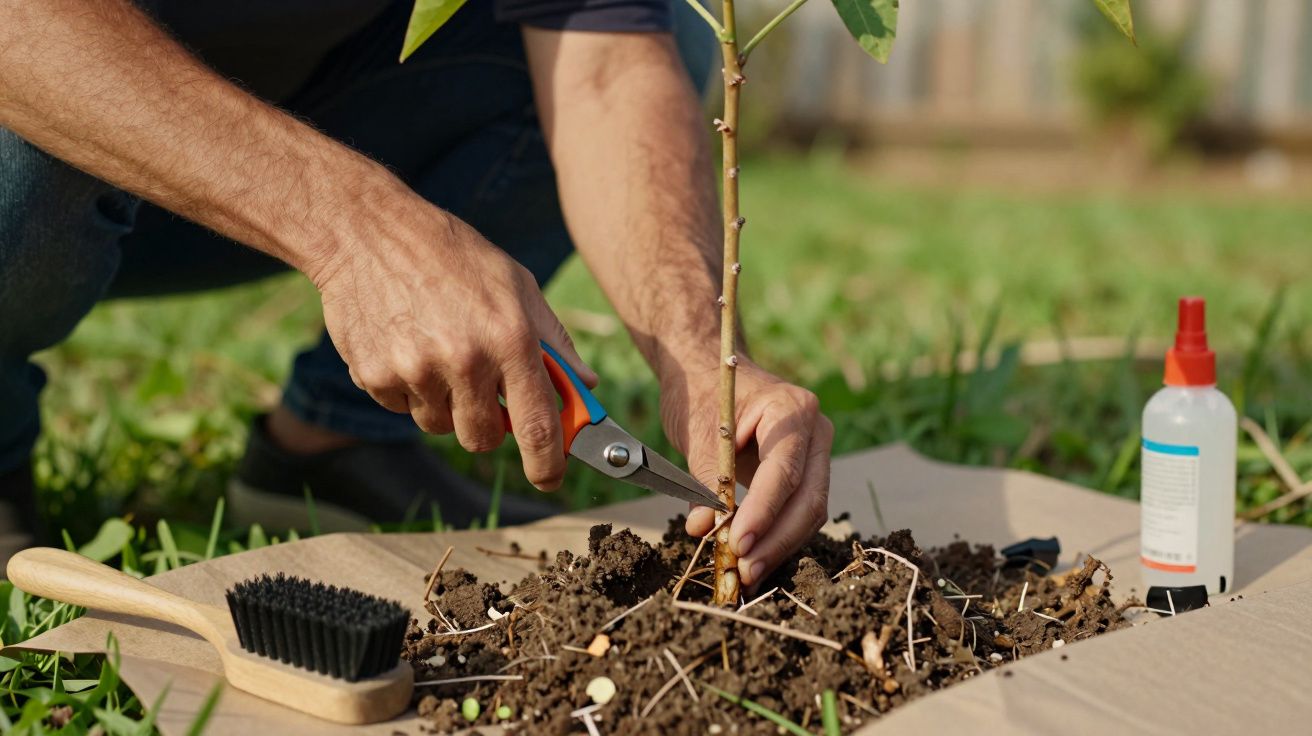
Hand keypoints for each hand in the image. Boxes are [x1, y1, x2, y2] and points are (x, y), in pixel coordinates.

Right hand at [309, 201, 595, 489]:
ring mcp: (415, 370)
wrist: (368, 232)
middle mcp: (465, 360)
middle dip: (487, 426)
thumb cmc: (453, 256)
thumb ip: (553, 342)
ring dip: (443, 404)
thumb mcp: (517, 285)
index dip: (547, 464)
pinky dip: (407, 388)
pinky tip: (405, 343)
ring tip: (437, 350)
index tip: (550, 477)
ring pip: (439, 425)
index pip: (538, 427)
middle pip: (483, 439)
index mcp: (510, 338)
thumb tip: (586, 386)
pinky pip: (401, 408)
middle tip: (480, 391)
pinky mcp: (375, 375)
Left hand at [662, 359, 833, 587]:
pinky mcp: (807, 473)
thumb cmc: (703, 393)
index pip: (784, 471)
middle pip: (809, 498)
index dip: (763, 512)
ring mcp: (817, 453)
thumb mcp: (698, 433)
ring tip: (746, 572)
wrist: (711, 371)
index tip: (738, 543)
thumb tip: (702, 529)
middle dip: (776, 539)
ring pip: (810, 511)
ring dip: (779, 545)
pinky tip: (755, 558)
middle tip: (744, 570)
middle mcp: (815, 431)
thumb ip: (705, 481)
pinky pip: (800, 510)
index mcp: (791, 409)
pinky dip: (778, 536)